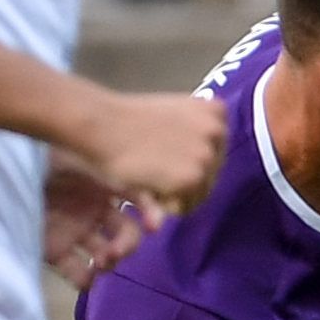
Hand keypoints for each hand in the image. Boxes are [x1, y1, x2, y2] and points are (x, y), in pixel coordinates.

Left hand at [43, 160, 144, 289]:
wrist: (1, 165)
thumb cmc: (43, 152)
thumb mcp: (82, 151)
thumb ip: (115, 168)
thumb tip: (150, 188)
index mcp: (103, 185)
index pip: (138, 201)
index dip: (151, 213)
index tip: (155, 225)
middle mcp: (93, 210)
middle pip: (125, 235)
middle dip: (128, 245)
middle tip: (117, 251)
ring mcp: (74, 231)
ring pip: (106, 255)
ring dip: (110, 262)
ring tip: (101, 262)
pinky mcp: (54, 250)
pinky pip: (77, 272)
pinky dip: (84, 279)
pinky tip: (87, 278)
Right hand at [67, 89, 225, 219]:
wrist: (102, 126)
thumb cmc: (129, 122)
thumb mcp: (174, 114)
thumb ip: (196, 132)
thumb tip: (208, 164)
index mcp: (216, 112)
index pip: (215, 152)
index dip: (189, 159)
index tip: (167, 152)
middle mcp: (217, 132)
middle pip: (211, 175)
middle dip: (184, 179)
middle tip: (153, 165)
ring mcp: (207, 156)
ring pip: (200, 194)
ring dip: (175, 193)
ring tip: (150, 173)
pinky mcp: (193, 178)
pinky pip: (185, 207)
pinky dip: (165, 204)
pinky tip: (148, 183)